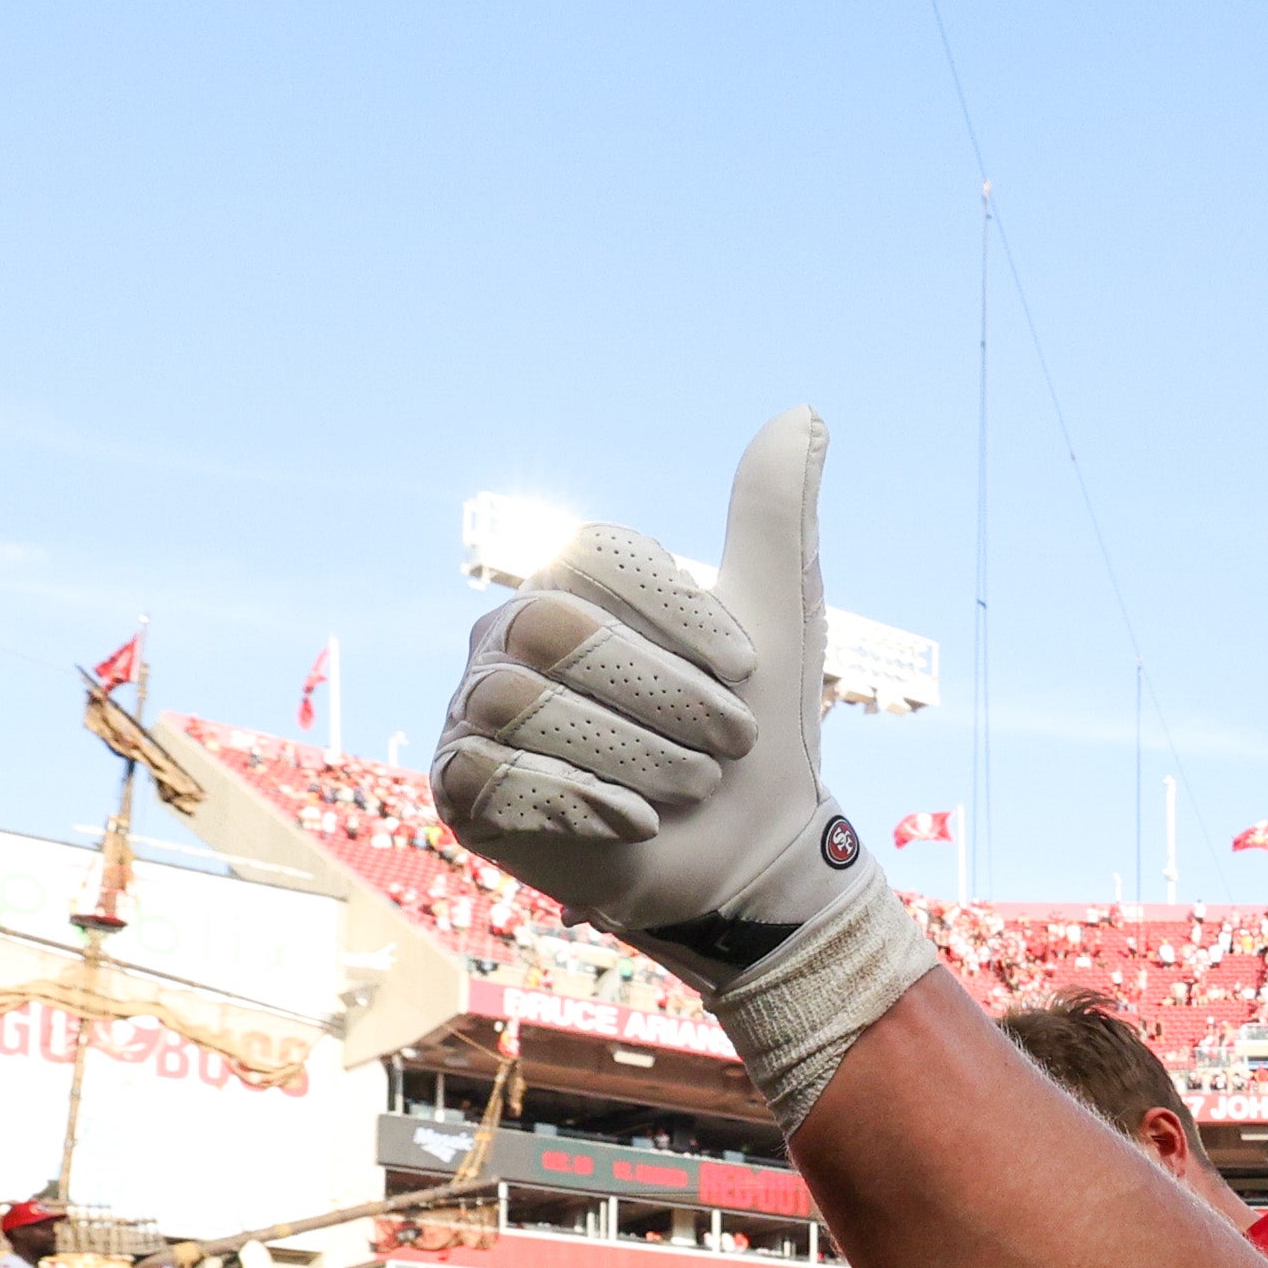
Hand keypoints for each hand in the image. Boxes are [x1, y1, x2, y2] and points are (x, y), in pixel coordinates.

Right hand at [434, 416, 871, 958]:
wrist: (750, 856)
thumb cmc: (758, 735)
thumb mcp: (780, 617)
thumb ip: (775, 515)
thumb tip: (804, 411)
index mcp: (570, 582)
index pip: (595, 553)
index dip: (682, 616)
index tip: (748, 673)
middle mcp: (507, 636)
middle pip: (558, 629)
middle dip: (667, 697)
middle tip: (727, 748)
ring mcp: (475, 712)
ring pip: (526, 705)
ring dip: (638, 757)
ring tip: (686, 790)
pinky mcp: (464, 790)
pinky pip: (498, 776)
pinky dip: (585, 804)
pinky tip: (634, 824)